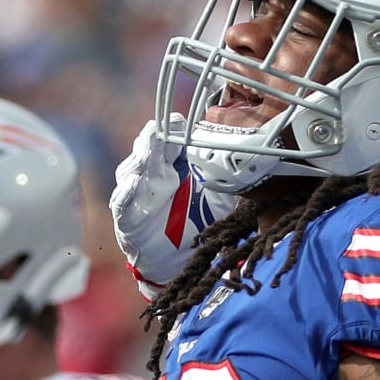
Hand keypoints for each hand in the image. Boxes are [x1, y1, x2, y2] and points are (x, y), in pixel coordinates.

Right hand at [109, 115, 237, 299]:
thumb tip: (256, 161)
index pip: (169, 142)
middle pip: (147, 151)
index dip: (172, 130)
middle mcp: (152, 176)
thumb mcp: (219, 198)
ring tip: (148, 148)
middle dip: (152, 139)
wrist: (180, 258)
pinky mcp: (128, 218)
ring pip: (131, 170)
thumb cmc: (196, 221)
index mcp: (172, 167)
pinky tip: (134, 183)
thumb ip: (231, 179)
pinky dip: (126, 193)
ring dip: (139, 159)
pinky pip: (122, 203)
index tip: (179, 120)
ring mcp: (137, 195)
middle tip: (159, 128)